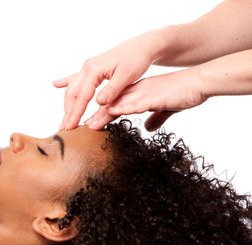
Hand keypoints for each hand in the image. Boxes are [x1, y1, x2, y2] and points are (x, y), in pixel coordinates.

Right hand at [54, 32, 161, 129]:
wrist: (142, 45)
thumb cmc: (137, 59)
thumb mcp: (127, 76)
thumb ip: (112, 90)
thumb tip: (98, 103)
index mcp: (94, 70)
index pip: (82, 96)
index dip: (75, 113)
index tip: (70, 127)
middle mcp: (87, 68)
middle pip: (72, 93)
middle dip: (67, 112)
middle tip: (64, 129)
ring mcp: (88, 67)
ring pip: (72, 88)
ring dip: (67, 104)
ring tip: (64, 119)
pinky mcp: (92, 69)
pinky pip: (75, 78)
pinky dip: (65, 82)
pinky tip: (56, 84)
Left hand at [86, 67, 207, 131]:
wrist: (200, 82)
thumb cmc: (183, 94)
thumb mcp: (165, 109)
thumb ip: (156, 118)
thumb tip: (148, 128)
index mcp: (135, 94)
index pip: (111, 106)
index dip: (97, 116)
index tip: (85, 126)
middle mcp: (135, 92)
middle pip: (109, 105)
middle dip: (93, 117)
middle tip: (79, 128)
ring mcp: (143, 94)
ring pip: (118, 104)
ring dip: (103, 115)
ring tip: (88, 125)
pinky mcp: (154, 97)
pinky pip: (136, 103)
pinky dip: (124, 109)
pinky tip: (113, 114)